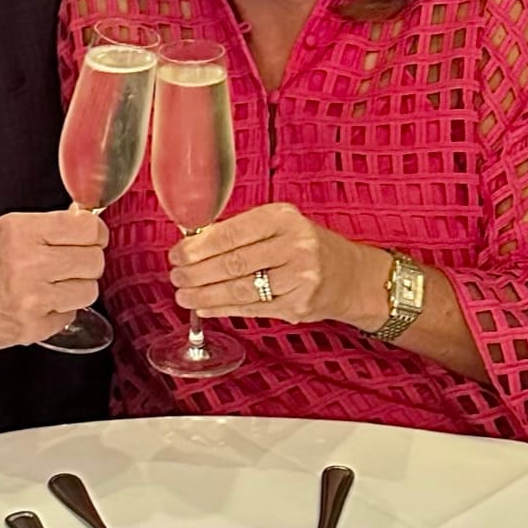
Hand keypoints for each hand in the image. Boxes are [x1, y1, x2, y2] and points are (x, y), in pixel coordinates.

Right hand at [0, 210, 107, 363]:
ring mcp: (29, 301)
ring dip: (76, 287)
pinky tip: (36, 303)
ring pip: (88, 291)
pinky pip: (68, 316)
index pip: (86, 230)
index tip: (91, 236)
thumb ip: (37, 228)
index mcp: (18, 232)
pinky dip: (58, 310)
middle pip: (93, 261)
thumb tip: (76, 226)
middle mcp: (27, 265)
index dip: (94, 233)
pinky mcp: (29, 329)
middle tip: (73, 260)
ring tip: (54, 284)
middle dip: (87, 259)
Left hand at [169, 203, 389, 330]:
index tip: (177, 253)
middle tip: (176, 275)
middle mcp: (295, 246)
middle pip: (232, 263)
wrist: (351, 276)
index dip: (198, 246)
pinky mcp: (297, 305)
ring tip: (184, 294)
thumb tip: (195, 243)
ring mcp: (299, 278)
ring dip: (204, 294)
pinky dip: (222, 308)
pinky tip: (205, 306)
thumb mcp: (281, 226)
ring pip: (239, 289)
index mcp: (284, 218)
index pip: (232, 233)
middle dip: (196, 272)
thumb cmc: (309, 247)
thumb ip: (242, 232)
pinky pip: (251, 309)